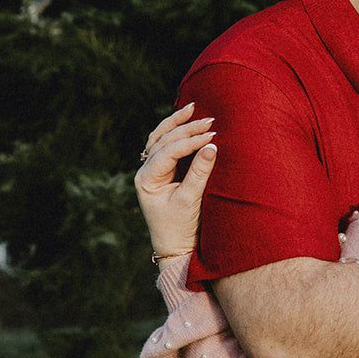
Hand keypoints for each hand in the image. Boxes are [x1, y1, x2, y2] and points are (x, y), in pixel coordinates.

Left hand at [133, 102, 216, 257]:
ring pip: (160, 139)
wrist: (177, 249)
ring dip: (177, 124)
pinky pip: (167, 145)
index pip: (168, 152)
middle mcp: (145, 172)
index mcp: (146, 179)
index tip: (213, 136)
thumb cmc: (181, 229)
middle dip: (186, 129)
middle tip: (210, 121)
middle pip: (162, 141)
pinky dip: (176, 132)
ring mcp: (153, 170)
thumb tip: (212, 145)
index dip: (190, 142)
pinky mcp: (164, 172)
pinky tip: (187, 121)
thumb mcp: (191, 201)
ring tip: (194, 109)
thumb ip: (200, 172)